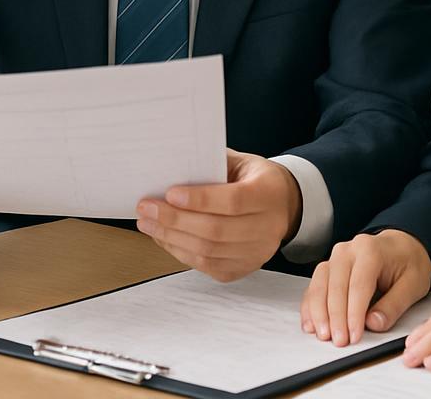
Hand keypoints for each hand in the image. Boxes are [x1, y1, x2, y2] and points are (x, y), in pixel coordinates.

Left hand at [135, 149, 301, 281]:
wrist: (283, 203)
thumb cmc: (253, 178)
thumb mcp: (240, 162)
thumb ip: (211, 165)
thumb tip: (171, 170)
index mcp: (268, 193)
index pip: (233, 201)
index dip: (200, 199)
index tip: (169, 193)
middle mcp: (268, 227)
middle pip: (216, 231)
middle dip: (175, 221)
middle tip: (147, 208)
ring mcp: (257, 252)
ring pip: (208, 252)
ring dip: (171, 238)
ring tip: (148, 223)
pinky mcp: (244, 268)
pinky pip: (207, 266)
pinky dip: (181, 252)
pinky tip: (164, 238)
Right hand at [301, 229, 430, 345]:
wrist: (401, 246)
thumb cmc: (408, 263)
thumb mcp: (413, 284)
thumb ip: (394, 305)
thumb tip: (373, 323)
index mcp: (370, 250)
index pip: (358, 285)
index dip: (354, 313)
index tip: (354, 335)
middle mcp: (348, 251)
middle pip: (335, 285)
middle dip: (335, 317)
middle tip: (339, 340)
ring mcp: (335, 258)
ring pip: (319, 285)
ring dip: (319, 312)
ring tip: (323, 335)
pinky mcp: (328, 268)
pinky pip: (314, 286)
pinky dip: (310, 306)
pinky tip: (311, 323)